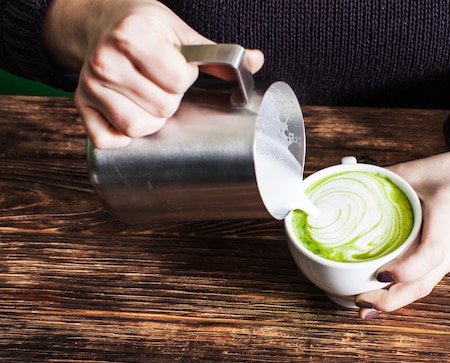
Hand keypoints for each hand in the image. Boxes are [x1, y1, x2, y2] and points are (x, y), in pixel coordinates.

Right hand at [42, 0, 263, 148]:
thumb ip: (217, 54)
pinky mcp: (81, 107)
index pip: (178, 81)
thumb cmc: (146, 29)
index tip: (177, 67)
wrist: (101, 23)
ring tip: (149, 97)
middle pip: (163, 107)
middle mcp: (105, 61)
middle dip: (171, 98)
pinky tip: (129, 113)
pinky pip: (110, 139)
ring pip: (139, 127)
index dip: (185, 77)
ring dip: (153, 118)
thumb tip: (256, 61)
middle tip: (161, 82)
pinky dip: (124, 135)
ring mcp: (90, 86)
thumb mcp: (180, 32)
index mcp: (132, 36)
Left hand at [354, 151, 449, 318]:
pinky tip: (387, 292)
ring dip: (397, 299)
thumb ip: (383, 181)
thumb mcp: (416, 169)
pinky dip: (408, 287)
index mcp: (449, 214)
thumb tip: (348, 188)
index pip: (431, 253)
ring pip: (427, 285)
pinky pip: (431, 278)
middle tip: (361, 303)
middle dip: (391, 299)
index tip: (380, 274)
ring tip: (367, 306)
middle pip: (425, 282)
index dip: (405, 270)